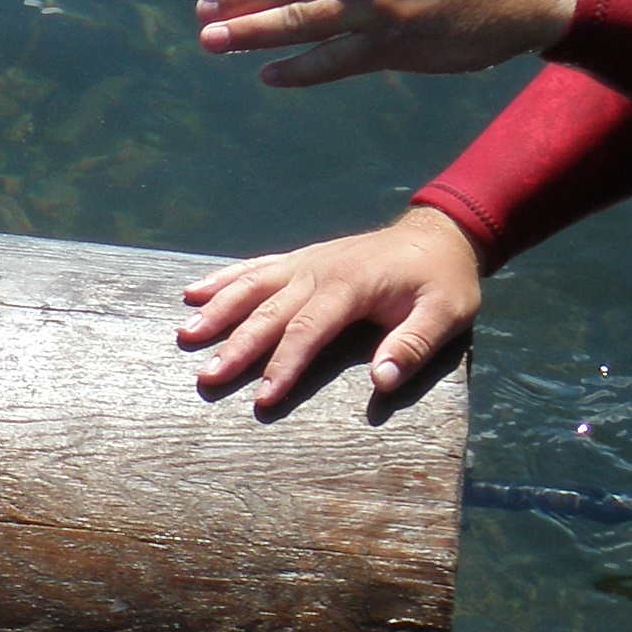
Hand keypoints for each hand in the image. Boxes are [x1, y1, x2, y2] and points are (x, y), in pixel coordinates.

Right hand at [177, 205, 481, 410]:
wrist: (438, 234)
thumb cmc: (444, 281)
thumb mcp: (445, 313)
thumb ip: (413, 345)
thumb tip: (382, 381)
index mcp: (350, 286)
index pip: (308, 329)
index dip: (284, 364)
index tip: (263, 397)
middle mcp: (318, 271)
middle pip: (269, 311)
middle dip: (236, 345)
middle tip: (206, 376)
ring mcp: (305, 262)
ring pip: (252, 286)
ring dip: (218, 309)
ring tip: (186, 333)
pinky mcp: (301, 259)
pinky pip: (255, 267)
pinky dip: (223, 279)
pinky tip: (194, 292)